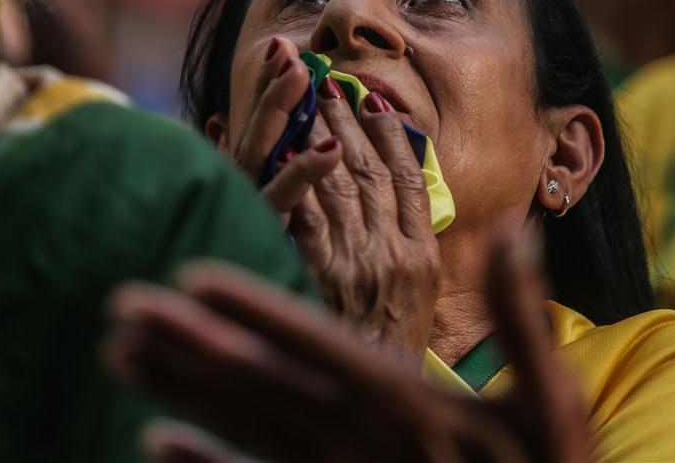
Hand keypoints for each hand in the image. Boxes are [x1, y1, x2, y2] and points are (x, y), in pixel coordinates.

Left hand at [103, 229, 589, 462]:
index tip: (193, 278)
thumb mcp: (553, 399)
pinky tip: (154, 445)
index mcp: (409, 404)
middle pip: (264, 384)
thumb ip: (524, 317)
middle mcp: (361, 439)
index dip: (256, 312)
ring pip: (248, 428)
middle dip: (191, 342)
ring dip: (181, 392)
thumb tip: (516, 231)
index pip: (318, 347)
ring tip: (121, 355)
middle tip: (123, 306)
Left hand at [230, 36, 440, 354]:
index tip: (377, 103)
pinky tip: (285, 143)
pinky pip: (306, 213)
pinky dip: (296, 174)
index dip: (393, 137)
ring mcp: (357, 263)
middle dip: (347, 122)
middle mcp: (394, 254)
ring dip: (319, 133)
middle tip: (330, 82)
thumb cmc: (399, 363)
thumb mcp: (427, 306)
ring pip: (338, 182)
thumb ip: (423, 252)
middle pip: (369, 171)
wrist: (384, 420)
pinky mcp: (321, 277)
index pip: (409, 181)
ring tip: (306, 95)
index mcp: (424, 258)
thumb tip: (436, 211)